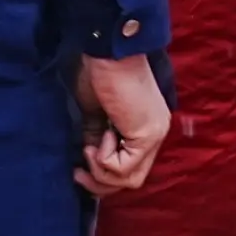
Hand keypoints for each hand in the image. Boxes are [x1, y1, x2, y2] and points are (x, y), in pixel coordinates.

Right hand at [77, 51, 171, 194]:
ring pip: (130, 180)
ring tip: (91, 147)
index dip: (103, 175)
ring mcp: (155, 135)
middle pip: (132, 180)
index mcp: (145, 127)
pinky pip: (124, 169)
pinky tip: (103, 137)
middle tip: (79, 171)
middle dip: (100, 182)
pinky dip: (105, 159)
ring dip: (101, 171)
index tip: (80, 166)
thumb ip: (97, 139)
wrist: (106, 53)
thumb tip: (88, 164)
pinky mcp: (148, 135)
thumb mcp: (94, 116)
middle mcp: (156, 133)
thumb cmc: (99, 75)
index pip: (131, 169)